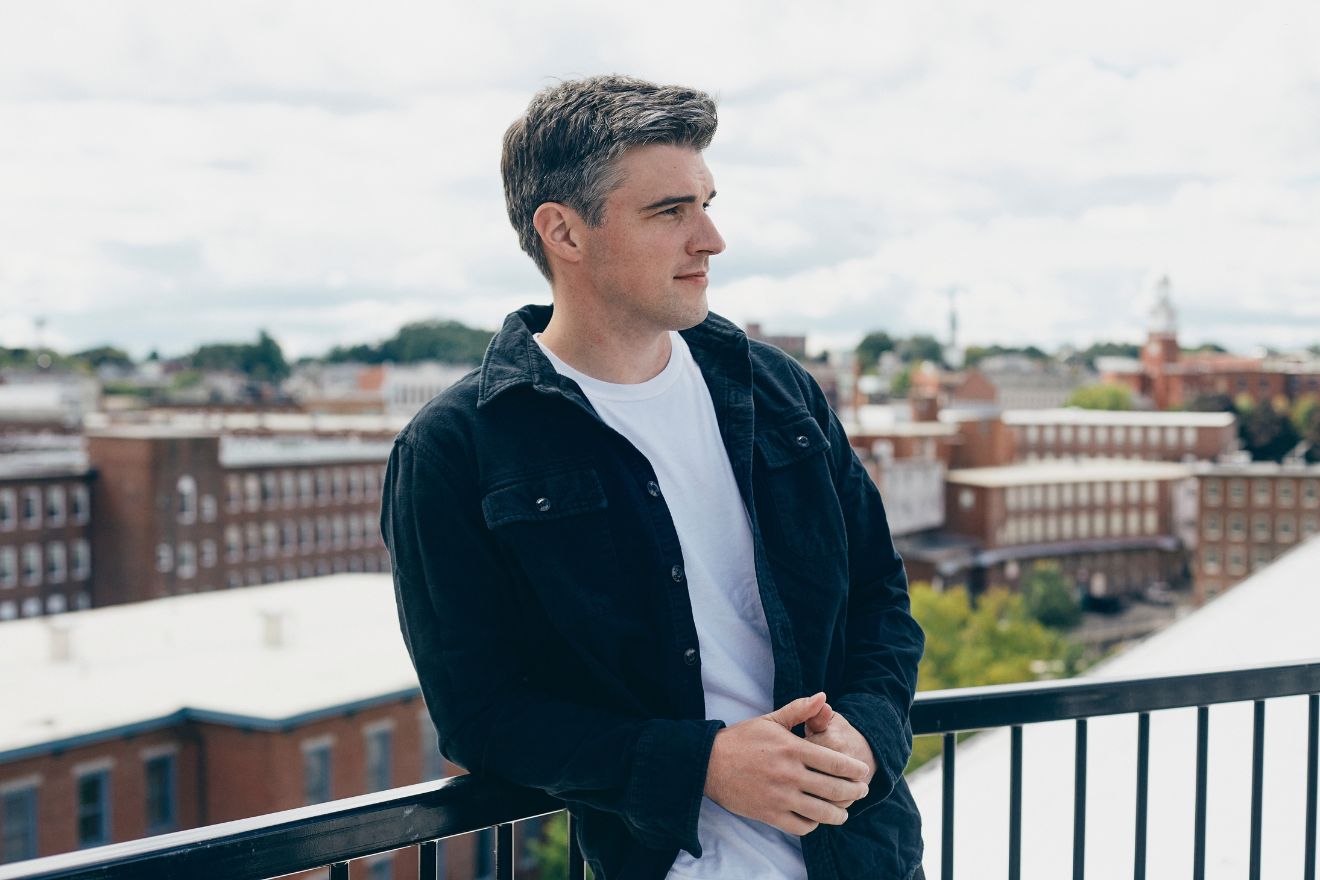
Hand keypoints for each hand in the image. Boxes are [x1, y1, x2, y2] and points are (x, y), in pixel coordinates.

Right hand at [704, 693, 870, 836]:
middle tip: (862, 791)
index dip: (855, 770)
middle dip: (855, 792)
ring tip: (844, 811)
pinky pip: (801, 826)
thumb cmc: (741, 739)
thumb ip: (799, 709)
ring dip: (839, 814)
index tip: (863, 772)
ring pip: (822, 812)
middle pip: (835, 790)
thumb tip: (824, 697)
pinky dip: (813, 824)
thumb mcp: (770, 720)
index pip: (836, 763)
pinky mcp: (769, 814)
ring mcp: (780, 797)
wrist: (708, 763)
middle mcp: (790, 774)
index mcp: (793, 749)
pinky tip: (816, 818)